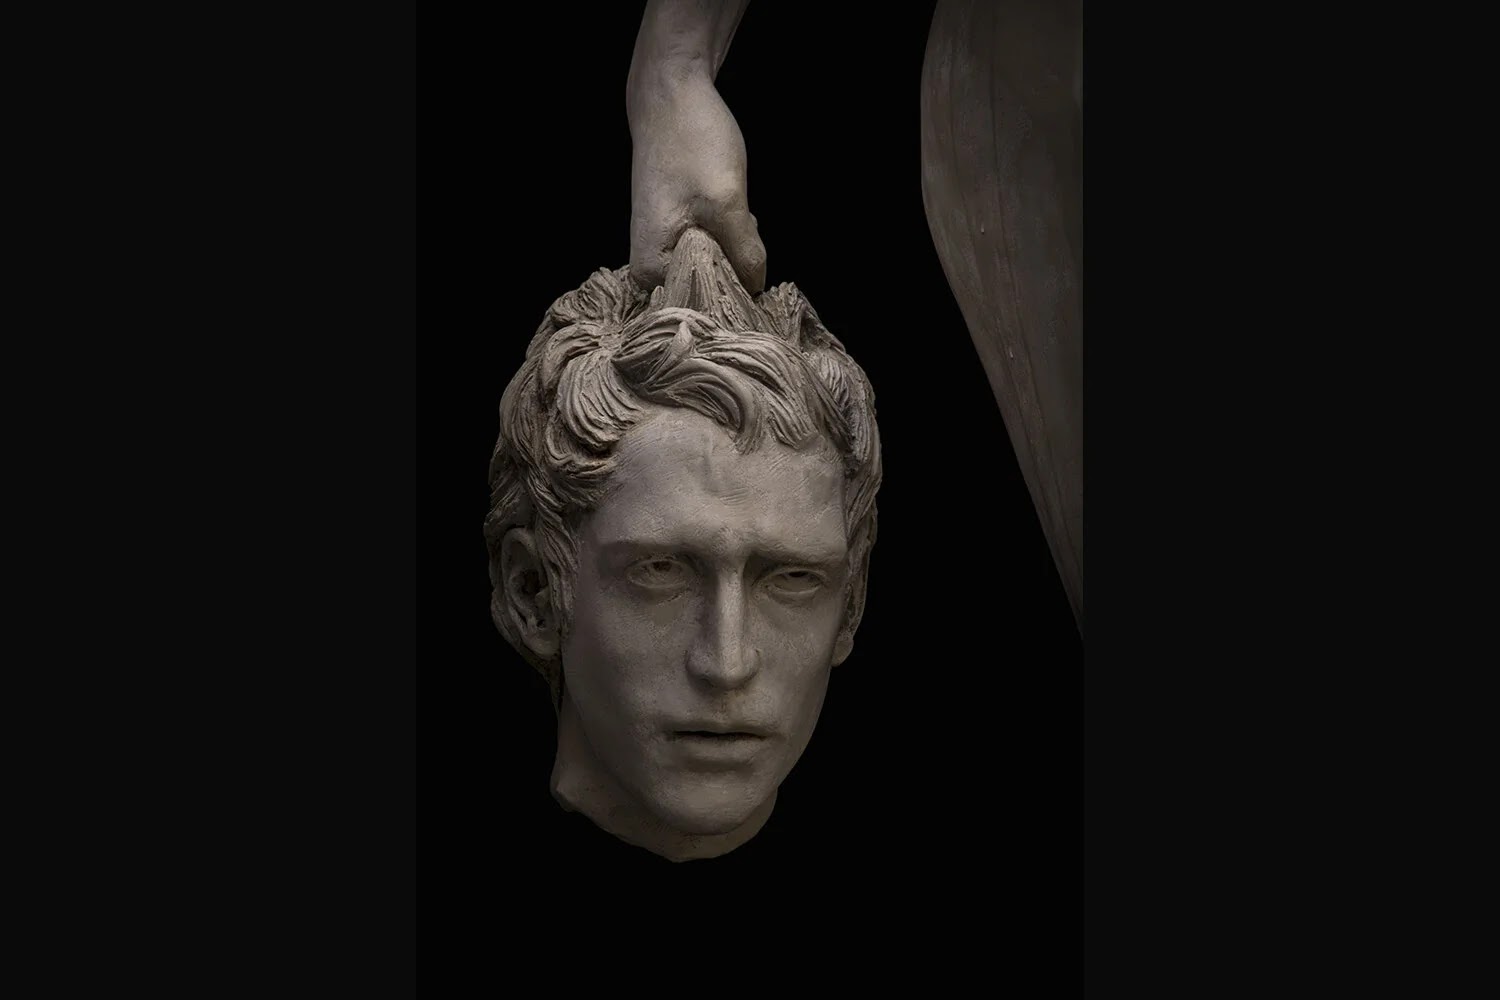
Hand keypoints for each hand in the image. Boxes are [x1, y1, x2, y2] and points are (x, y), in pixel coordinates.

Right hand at [629, 74, 766, 294]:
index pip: (701, 309)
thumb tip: (758, 290)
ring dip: (739, 248)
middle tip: (743, 229)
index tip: (752, 271)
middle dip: (739, 267)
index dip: (734, 297)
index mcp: (650, 270)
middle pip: (711, 291)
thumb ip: (744, 253)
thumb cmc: (691, 144)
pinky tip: (735, 211)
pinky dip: (733, 234)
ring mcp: (665, 248)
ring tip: (736, 214)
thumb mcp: (727, 203)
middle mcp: (651, 268)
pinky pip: (716, 249)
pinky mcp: (679, 232)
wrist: (671, 95)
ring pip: (718, 268)